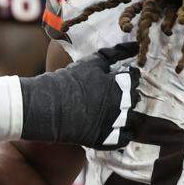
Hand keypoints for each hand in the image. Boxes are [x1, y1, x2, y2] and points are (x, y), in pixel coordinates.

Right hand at [19, 42, 139, 148]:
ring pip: (130, 118)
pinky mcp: (105, 139)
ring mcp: (113, 123)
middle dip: (127, 94)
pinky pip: (124, 138)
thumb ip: (116, 53)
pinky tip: (113, 126)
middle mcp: (120, 105)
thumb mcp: (92, 62)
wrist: (47, 106)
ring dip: (125, 112)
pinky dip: (123, 132)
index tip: (120, 76)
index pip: (134, 78)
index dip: (128, 76)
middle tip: (110, 93)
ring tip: (109, 108)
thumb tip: (136, 45)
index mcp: (119, 84)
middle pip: (134, 98)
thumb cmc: (68, 81)